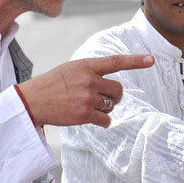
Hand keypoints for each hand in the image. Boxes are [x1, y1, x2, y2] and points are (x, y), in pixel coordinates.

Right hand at [16, 54, 153, 127]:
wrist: (31, 101)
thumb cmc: (52, 85)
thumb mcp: (70, 70)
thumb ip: (90, 72)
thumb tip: (111, 85)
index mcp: (86, 65)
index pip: (116, 61)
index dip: (136, 61)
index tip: (152, 60)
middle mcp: (89, 79)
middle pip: (118, 90)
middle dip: (114, 96)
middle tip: (103, 99)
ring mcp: (87, 97)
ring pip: (111, 106)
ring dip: (104, 109)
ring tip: (87, 107)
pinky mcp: (84, 114)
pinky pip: (106, 120)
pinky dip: (103, 121)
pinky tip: (92, 119)